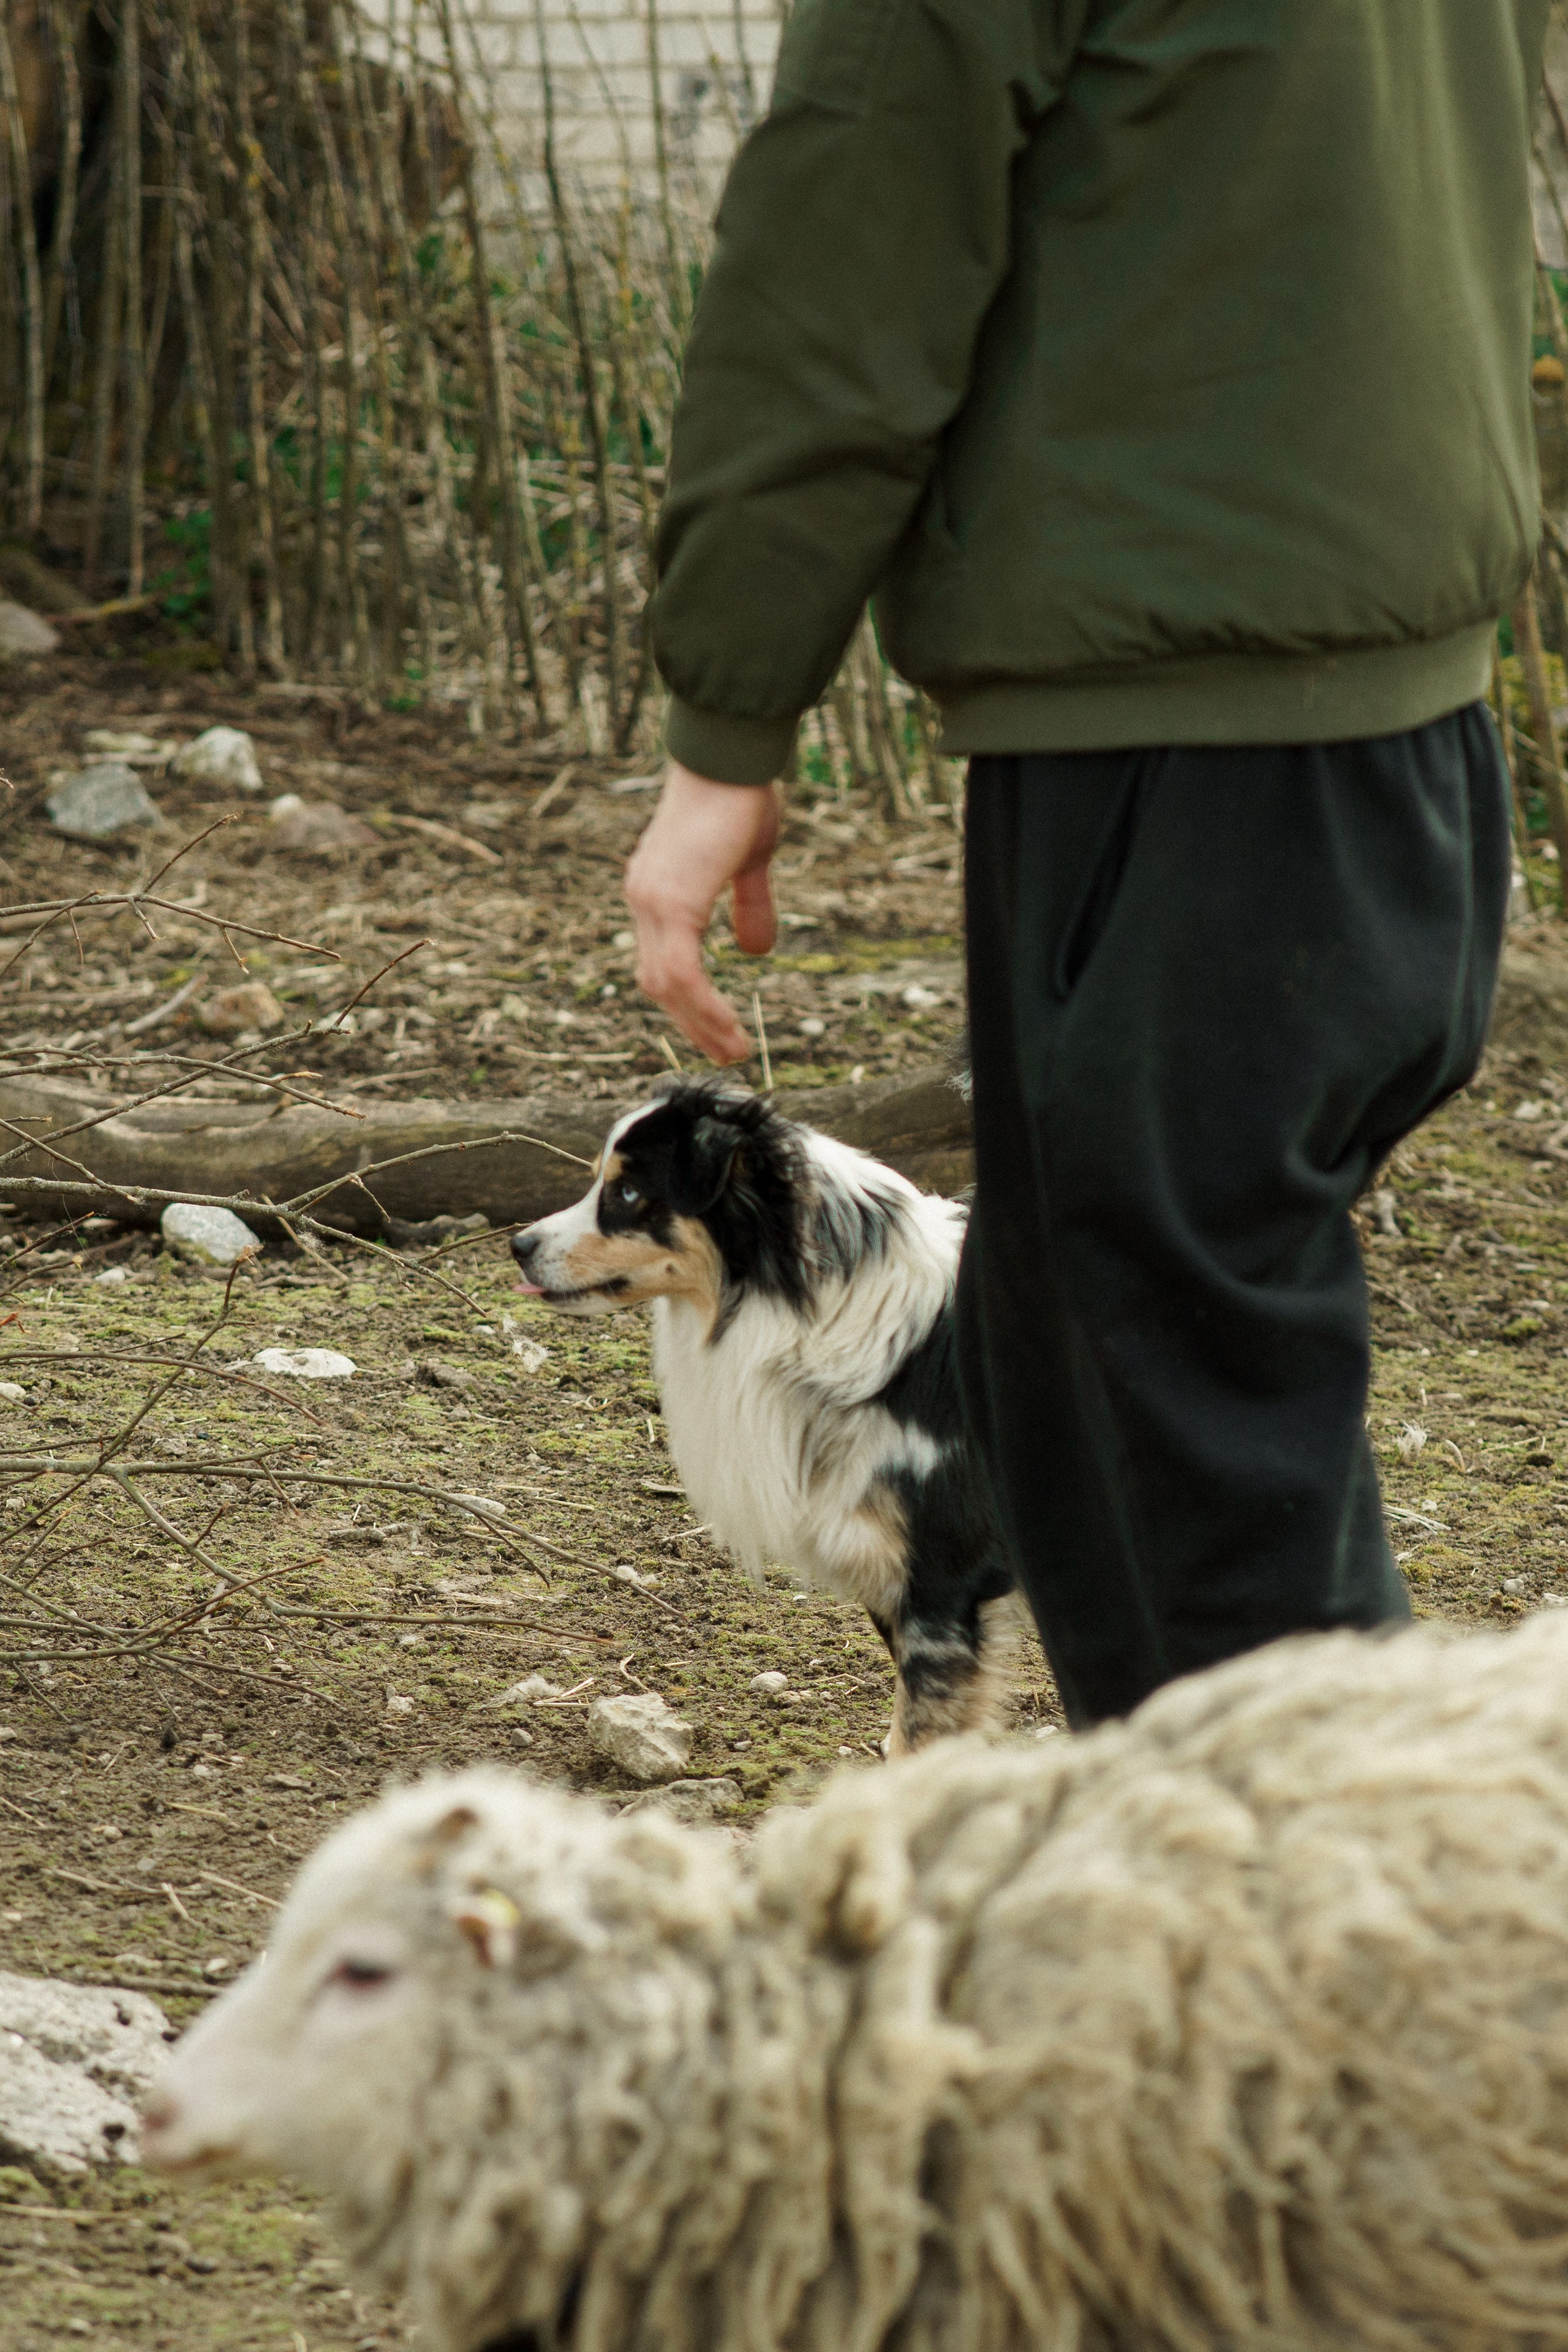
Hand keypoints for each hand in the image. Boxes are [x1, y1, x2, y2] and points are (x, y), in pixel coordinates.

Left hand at [625, 760, 780, 1063]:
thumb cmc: (740, 794)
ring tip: (734, 1052)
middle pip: (656, 980)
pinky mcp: (672, 904)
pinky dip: (705, 1008)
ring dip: (701, 1024)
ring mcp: (652, 902)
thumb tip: (756, 951)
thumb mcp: (749, 860)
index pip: (661, 958)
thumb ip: (748, 906)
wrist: (729, 756)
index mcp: (655, 888)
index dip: (686, 997)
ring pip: (667, 985)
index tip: (715, 1026)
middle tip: (725, 1052)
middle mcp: (644, 898)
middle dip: (691, 1022)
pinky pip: (683, 974)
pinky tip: (730, 1030)